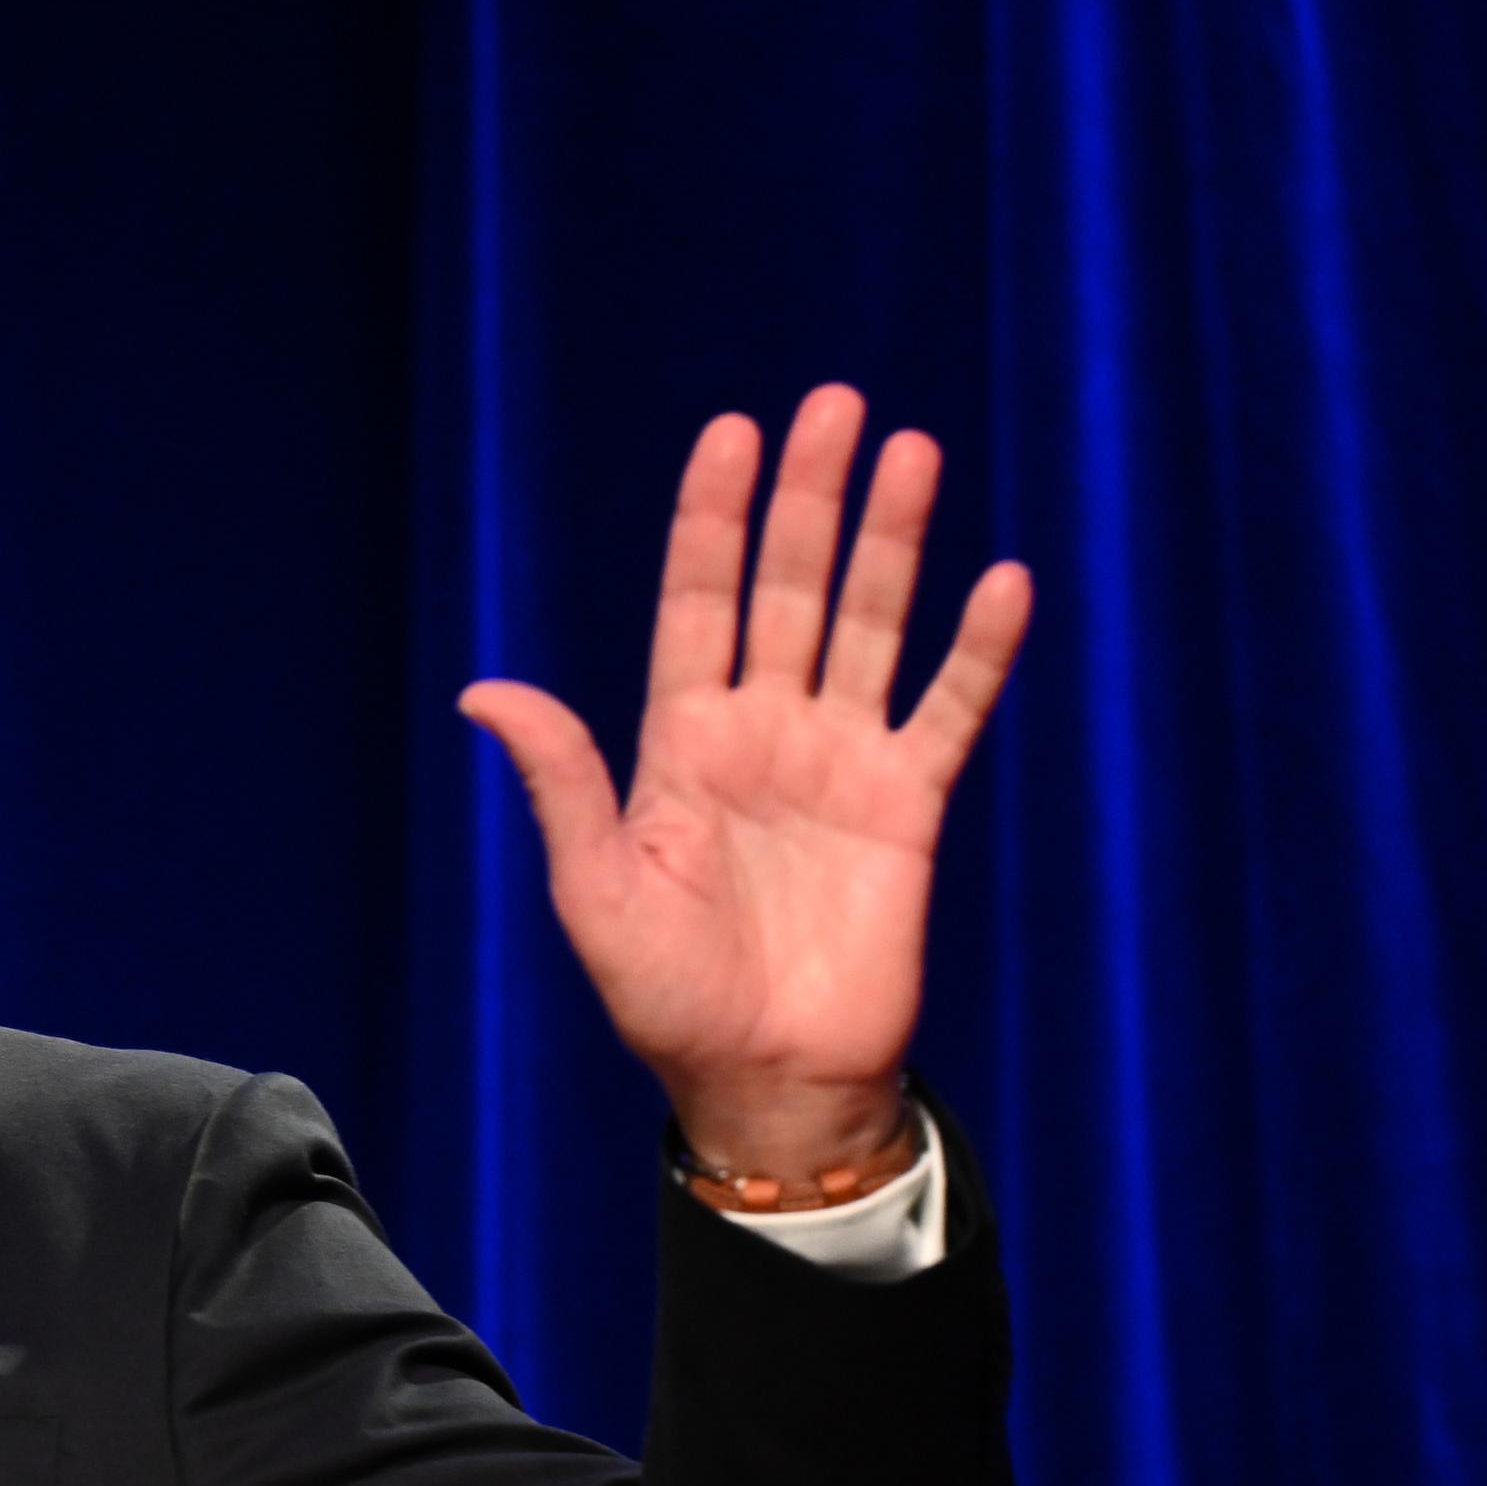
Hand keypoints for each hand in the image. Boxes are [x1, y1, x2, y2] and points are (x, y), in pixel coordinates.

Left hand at [459, 389, 1031, 1180]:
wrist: (766, 1080)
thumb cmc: (665, 998)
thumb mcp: (595, 891)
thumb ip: (561, 784)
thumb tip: (484, 691)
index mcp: (680, 742)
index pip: (698, 603)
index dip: (714, 519)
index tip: (733, 432)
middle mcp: (764, 733)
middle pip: (788, 589)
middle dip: (810, 500)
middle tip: (835, 405)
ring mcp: (841, 763)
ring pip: (871, 626)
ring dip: (893, 543)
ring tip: (913, 452)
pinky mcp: (909, 808)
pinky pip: (950, 713)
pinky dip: (979, 653)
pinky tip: (1002, 582)